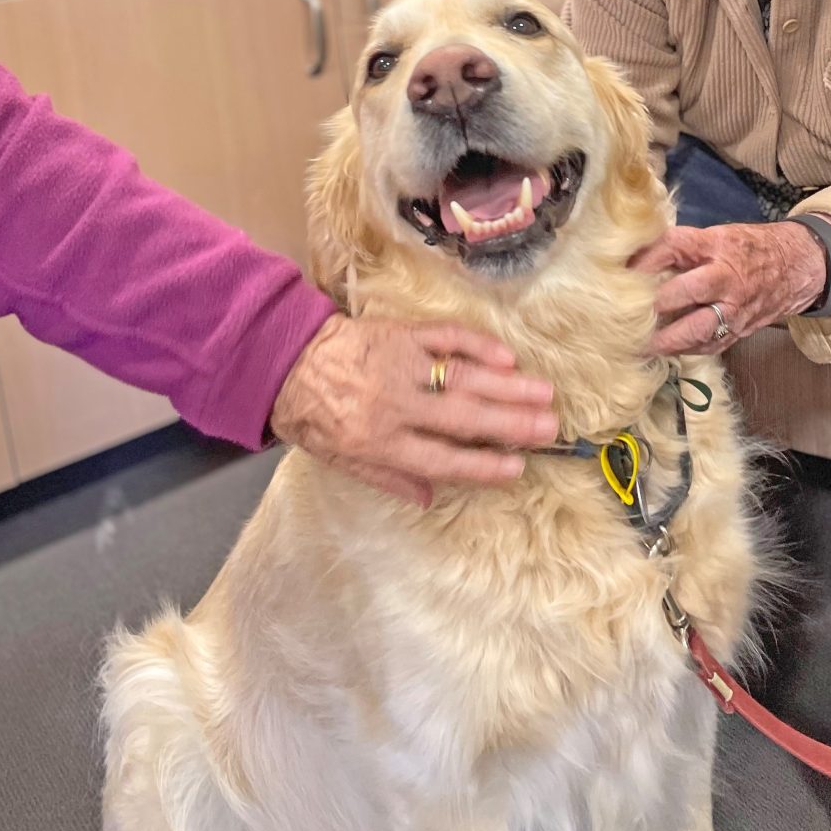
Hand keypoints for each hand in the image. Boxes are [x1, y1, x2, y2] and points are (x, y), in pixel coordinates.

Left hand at [270, 315, 556, 504]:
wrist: (282, 360)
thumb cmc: (312, 417)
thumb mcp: (340, 460)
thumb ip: (387, 477)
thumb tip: (431, 496)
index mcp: (378, 440)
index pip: (440, 457)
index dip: (481, 465)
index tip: (516, 468)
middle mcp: (394, 403)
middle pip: (461, 415)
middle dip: (510, 422)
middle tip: (549, 427)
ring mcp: (400, 364)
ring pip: (461, 376)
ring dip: (506, 384)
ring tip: (544, 393)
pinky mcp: (401, 333)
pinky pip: (445, 336)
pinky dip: (478, 344)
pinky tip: (507, 356)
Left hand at [630, 221, 826, 354]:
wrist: (795, 266)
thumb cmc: (746, 249)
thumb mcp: (714, 236)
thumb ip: (678, 247)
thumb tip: (634, 259)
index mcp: (716, 246)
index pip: (674, 247)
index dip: (646, 260)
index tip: (619, 272)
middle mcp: (726, 279)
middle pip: (686, 291)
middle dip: (655, 305)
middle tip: (624, 316)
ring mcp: (735, 309)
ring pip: (697, 329)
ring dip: (665, 340)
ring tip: (638, 346)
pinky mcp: (739, 331)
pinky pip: (707, 346)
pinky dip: (683, 350)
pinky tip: (663, 351)